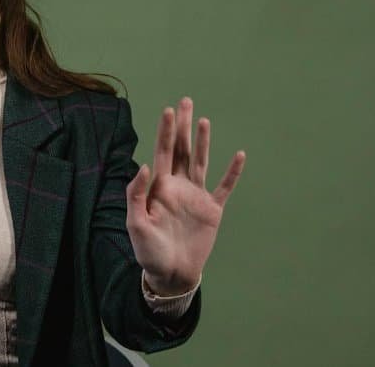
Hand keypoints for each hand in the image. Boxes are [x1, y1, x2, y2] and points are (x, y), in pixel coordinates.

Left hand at [125, 96, 245, 294]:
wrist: (171, 274)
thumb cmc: (149, 251)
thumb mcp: (135, 224)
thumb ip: (136, 194)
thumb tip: (143, 165)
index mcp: (158, 187)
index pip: (162, 151)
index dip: (165, 131)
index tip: (168, 110)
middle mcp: (178, 186)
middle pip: (181, 149)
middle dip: (182, 126)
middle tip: (185, 101)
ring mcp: (196, 196)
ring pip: (200, 161)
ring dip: (202, 141)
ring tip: (203, 120)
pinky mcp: (212, 210)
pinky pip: (224, 187)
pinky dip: (232, 172)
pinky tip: (239, 155)